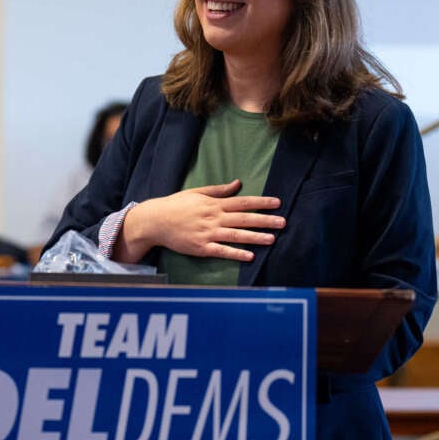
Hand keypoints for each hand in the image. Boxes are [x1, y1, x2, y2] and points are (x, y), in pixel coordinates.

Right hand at [113, 179, 284, 262]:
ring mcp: (207, 233)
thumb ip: (219, 190)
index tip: (278, 203)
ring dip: (255, 237)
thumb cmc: (176, 205)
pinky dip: (236, 253)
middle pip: (244, 219)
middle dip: (265, 220)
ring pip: (236, 235)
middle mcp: (213, 217)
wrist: (155, 221)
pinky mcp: (201, 248)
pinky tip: (250, 256)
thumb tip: (238, 184)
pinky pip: (222, 251)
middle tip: (283, 222)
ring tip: (272, 239)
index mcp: (214, 203)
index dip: (261, 202)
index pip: (243, 202)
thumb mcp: (196, 193)